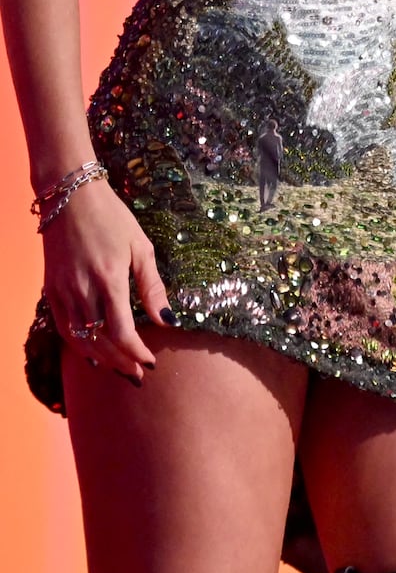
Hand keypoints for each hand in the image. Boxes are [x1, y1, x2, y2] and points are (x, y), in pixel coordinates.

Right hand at [41, 177, 173, 382]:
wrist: (71, 198)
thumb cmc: (113, 218)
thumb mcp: (141, 246)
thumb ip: (152, 287)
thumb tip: (167, 321)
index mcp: (109, 279)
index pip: (121, 332)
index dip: (136, 352)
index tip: (150, 362)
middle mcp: (82, 290)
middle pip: (100, 341)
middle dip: (121, 362)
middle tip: (138, 374)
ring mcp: (63, 291)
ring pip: (80, 339)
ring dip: (101, 359)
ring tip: (120, 369)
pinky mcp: (51, 290)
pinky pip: (63, 328)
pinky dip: (77, 346)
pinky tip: (92, 354)